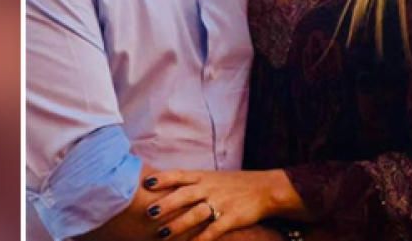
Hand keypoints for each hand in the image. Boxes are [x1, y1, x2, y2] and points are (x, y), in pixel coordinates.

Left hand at [142, 170, 286, 240]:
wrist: (265, 189)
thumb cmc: (233, 184)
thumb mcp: (212, 177)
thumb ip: (191, 182)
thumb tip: (164, 185)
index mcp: (203, 177)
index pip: (180, 175)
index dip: (163, 178)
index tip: (146, 183)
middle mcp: (210, 188)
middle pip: (184, 194)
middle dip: (166, 204)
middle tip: (149, 212)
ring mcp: (221, 203)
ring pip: (196, 213)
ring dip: (179, 224)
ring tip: (162, 233)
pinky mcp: (232, 217)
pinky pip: (214, 230)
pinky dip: (202, 239)